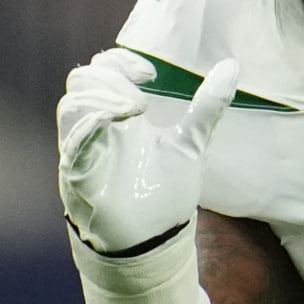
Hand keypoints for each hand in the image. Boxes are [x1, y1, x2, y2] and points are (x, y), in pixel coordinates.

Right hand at [57, 49, 237, 253]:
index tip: (149, 73)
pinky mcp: (77, 176)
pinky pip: (72, 144)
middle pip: (82, 81)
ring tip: (134, 108)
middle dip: (111, 77)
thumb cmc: (166, 193)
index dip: (120, 62)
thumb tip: (231, 67)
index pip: (102, 71)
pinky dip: (87, 127)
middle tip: (142, 96)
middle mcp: (97, 129)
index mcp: (121, 117)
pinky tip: (110, 119)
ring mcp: (84, 151)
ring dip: (101, 97)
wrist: (155, 241)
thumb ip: (207, 106)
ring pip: (72, 105)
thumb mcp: (190, 142)